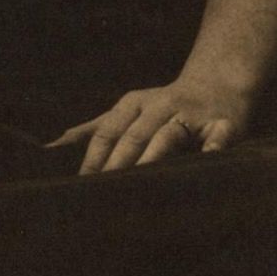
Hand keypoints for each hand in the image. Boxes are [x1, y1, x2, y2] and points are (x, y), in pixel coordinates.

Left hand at [58, 67, 257, 172]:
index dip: (94, 158)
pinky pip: (217, 138)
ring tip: (140, 179)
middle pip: (134, 135)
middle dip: (118, 163)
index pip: (108, 131)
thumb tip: (53, 145)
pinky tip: (205, 159)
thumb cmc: (165, 106)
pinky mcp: (223, 125)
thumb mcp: (129, 110)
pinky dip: (211, 147)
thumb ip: (95, 129)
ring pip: (168, 136)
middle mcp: (160, 106)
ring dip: (153, 156)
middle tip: (104, 191)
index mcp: (134, 104)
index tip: (81, 184)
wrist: (219, 84)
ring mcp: (191, 115)